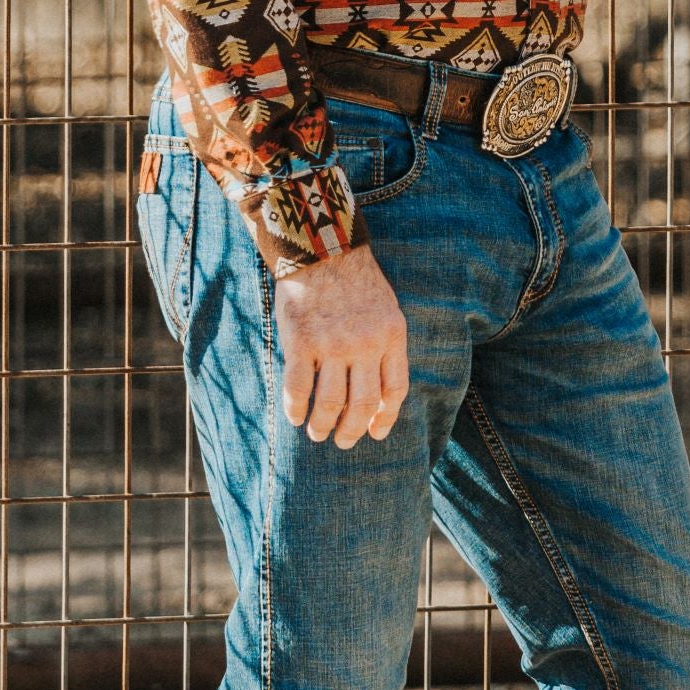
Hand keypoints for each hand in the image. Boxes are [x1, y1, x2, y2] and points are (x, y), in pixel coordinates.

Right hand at [275, 243, 409, 447]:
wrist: (322, 247)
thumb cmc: (354, 280)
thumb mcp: (385, 310)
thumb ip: (383, 346)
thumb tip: (377, 393)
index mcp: (392, 336)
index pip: (394, 390)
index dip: (385, 417)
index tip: (375, 432)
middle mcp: (366, 345)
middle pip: (363, 404)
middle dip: (352, 431)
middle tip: (343, 441)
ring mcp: (333, 345)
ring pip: (331, 404)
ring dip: (323, 425)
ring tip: (317, 432)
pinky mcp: (302, 343)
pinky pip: (298, 389)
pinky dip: (296, 409)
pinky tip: (295, 417)